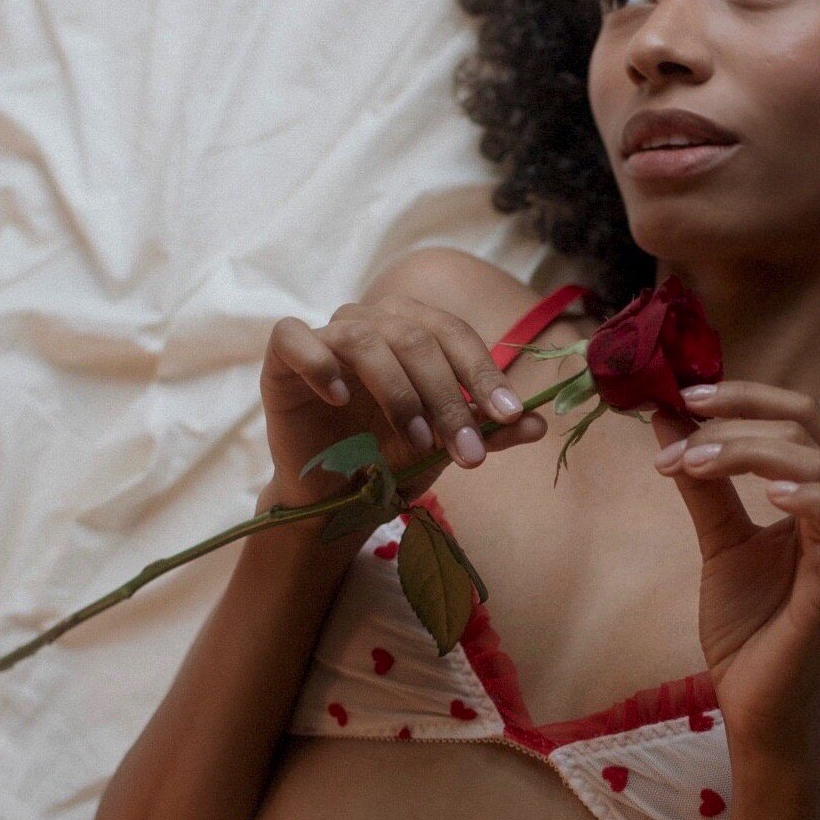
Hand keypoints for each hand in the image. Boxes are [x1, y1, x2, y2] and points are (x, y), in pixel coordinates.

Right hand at [260, 297, 545, 507]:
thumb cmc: (391, 458)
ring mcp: (326, 335)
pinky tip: (338, 398)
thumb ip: (487, 431)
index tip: (508, 417)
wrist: (335, 497)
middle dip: (447, 398)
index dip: (484, 374)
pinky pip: (295, 338)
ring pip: (364, 339)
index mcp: (414, 330)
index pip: (455, 336)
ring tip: (415, 440)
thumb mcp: (445, 446)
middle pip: (415, 339)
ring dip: (397, 392)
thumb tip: (538, 422)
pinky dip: (319, 364)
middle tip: (466, 452)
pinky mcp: (281, 356)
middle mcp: (372, 322)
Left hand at [655, 382, 819, 752]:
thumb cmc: (746, 626)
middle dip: (740, 414)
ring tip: (696, 463)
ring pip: (818, 462)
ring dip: (749, 451)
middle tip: (683, 423)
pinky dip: (808, 496)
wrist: (753, 702)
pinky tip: (766, 492)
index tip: (682, 396)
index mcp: (815, 493)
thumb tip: (665, 420)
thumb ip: (701, 482)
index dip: (742, 396)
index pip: (794, 417)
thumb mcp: (717, 540)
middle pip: (807, 425)